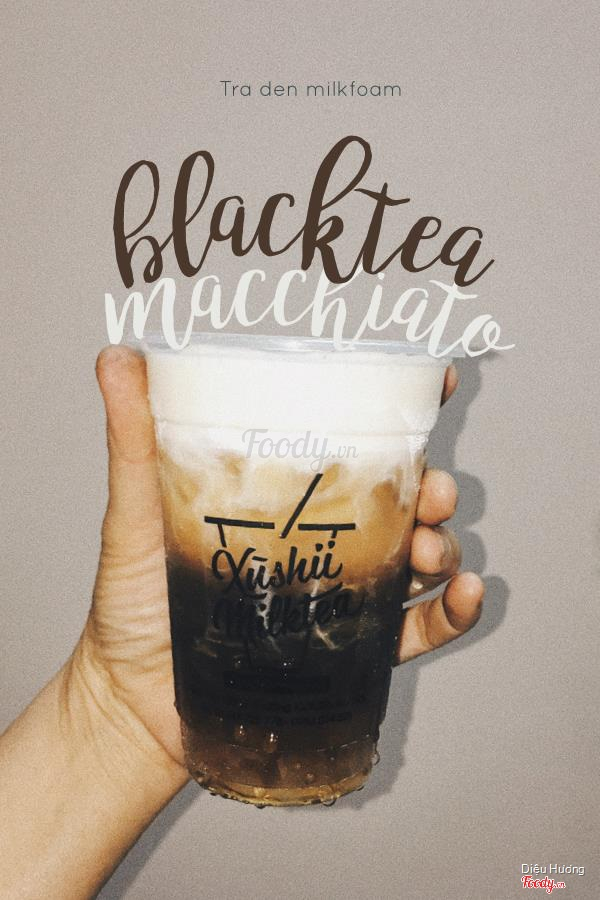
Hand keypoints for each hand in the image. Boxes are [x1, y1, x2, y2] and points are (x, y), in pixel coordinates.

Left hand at [77, 347, 483, 771]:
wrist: (130, 698)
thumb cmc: (131, 600)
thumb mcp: (137, 508)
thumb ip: (134, 438)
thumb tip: (117, 356)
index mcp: (285, 497)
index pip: (351, 445)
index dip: (402, 412)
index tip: (435, 382)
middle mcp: (320, 540)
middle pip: (399, 501)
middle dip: (433, 487)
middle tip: (435, 490)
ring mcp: (337, 595)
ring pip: (417, 559)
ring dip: (444, 546)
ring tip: (434, 551)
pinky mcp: (347, 651)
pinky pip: (413, 630)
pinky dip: (450, 612)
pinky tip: (464, 594)